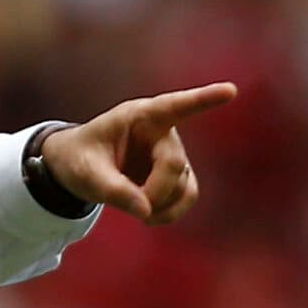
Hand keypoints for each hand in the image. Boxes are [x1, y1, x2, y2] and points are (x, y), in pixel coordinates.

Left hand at [39, 83, 237, 226]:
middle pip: (173, 164)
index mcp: (140, 116)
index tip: (230, 90)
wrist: (78, 166)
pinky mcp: (175, 175)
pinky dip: (171, 212)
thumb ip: (112, 190)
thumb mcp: (85, 173)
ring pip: (183, 185)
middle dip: (155, 191)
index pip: (175, 106)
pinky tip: (150, 217)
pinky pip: (187, 196)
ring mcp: (172, 153)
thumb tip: (145, 211)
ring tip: (137, 214)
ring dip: (162, 205)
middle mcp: (162, 131)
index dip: (203, 99)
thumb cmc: (79, 158)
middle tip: (132, 207)